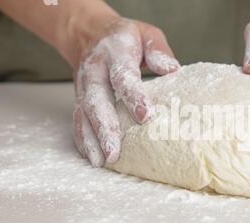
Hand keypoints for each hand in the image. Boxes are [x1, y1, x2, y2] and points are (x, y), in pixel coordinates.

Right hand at [73, 18, 179, 166]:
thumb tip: (172, 69)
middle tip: (114, 151)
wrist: (90, 34)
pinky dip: (83, 140)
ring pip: (83, 114)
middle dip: (105, 127)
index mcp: (114, 52)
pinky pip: (77, 121)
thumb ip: (158, 51)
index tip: (145, 116)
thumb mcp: (146, 34)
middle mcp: (94, 71)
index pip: (122, 76)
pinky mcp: (78, 99)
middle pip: (96, 100)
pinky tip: (93, 157)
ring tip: (103, 161)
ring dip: (92, 139)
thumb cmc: (126, 39)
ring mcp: (83, 86)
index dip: (133, 95)